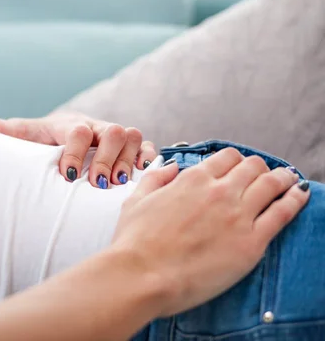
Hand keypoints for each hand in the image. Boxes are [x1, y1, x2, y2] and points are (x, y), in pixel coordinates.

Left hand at [0, 112, 156, 187]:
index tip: (66, 176)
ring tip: (115, 184)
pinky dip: (148, 159)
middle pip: (113, 132)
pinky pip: (148, 147)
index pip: (79, 131)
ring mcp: (117, 136)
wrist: (64, 139)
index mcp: (72, 123)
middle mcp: (98, 126)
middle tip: (95, 183)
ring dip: (127, 160)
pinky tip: (139, 176)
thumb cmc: (41, 142)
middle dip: (105, 158)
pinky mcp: (132, 148)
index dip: (75, 152)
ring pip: (133, 137)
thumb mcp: (21, 135)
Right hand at [110, 148, 309, 316]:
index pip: (226, 157)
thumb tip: (172, 167)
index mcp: (192, 180)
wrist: (142, 275)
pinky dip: (294, 200)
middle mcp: (219, 191)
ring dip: (282, 178)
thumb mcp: (136, 200)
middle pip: (252, 166)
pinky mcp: (252, 242)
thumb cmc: (134, 242)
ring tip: (287, 180)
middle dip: (258, 168)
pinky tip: (299, 195)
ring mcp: (238, 216)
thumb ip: (156, 178)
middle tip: (262, 175)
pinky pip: (283, 213)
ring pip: (272, 184)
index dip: (233, 161)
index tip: (237, 169)